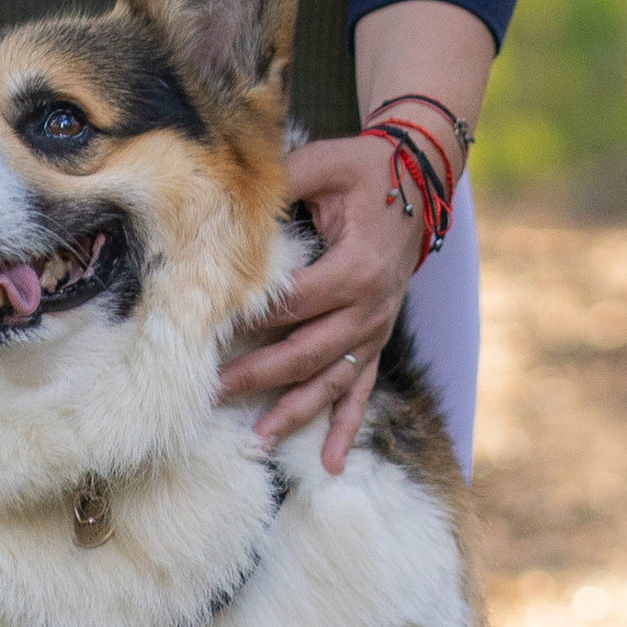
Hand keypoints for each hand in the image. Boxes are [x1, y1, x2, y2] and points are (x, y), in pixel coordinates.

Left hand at [217, 131, 421, 476]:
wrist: (417, 177)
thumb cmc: (365, 169)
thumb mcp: (324, 164)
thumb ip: (282, 182)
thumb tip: (232, 195)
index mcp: (356, 267)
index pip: (294, 303)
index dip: (251, 318)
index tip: (209, 331)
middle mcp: (370, 307)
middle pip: (306, 351)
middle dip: (258, 376)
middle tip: (213, 396)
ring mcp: (376, 328)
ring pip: (331, 380)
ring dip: (295, 412)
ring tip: (257, 441)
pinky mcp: (377, 336)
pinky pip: (362, 388)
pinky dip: (347, 427)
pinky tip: (330, 462)